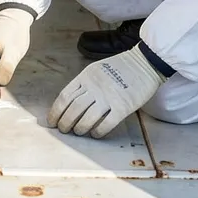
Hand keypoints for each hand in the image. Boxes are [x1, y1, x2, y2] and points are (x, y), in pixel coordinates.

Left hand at [48, 45, 165, 137]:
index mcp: (86, 76)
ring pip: (87, 118)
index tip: (52, 121)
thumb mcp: (96, 69)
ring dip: (79, 128)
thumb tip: (69, 103)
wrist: (145, 63)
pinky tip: (95, 134)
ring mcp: (109, 97)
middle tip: (63, 130)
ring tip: (78, 132)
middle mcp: (95, 87)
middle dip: (65, 122)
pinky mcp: (123, 107)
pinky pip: (106, 124)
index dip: (56, 111)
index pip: (64, 97)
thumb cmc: (120, 67)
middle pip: (73, 109)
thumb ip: (83, 83)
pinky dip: (98, 131)